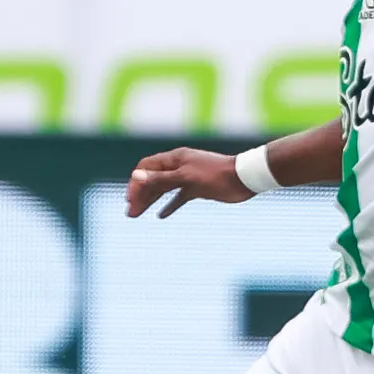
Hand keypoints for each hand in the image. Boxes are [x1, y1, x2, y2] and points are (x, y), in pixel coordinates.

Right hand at [127, 147, 252, 217]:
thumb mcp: (186, 177)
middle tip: (130, 213)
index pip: (147, 168)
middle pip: (153, 180)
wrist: (244, 179)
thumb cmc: (216, 175)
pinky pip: (178, 197)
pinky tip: (161, 215)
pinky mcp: (198, 189)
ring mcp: (188, 178)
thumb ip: (161, 178)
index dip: (136, 182)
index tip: (130, 200)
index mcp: (175, 159)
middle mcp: (179, 167)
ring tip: (137, 214)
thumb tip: (135, 176)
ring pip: (164, 189)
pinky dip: (169, 205)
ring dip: (150, 201)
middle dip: (140, 195)